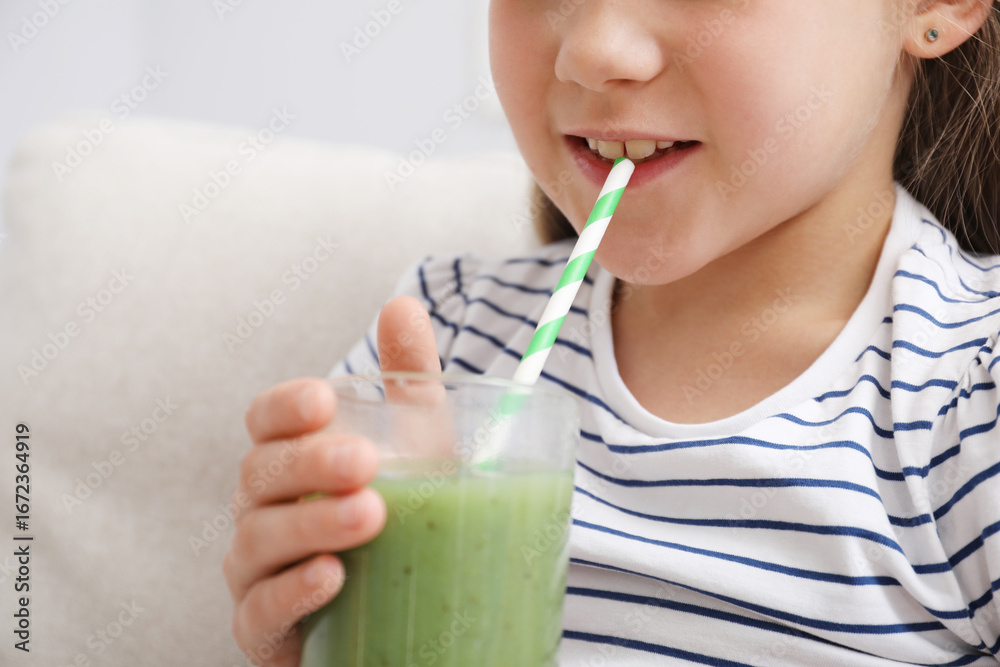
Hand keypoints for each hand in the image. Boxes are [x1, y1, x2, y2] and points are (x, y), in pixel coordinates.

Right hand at [223, 295, 441, 665]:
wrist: (404, 603)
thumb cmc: (402, 514)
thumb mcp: (417, 446)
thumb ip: (408, 380)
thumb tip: (402, 303)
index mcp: (291, 458)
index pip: (264, 421)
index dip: (285, 406)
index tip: (324, 399)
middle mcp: (261, 509)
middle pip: (259, 475)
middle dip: (308, 464)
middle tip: (365, 462)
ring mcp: (257, 570)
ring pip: (257, 542)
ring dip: (308, 527)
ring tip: (369, 517)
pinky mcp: (265, 628)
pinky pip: (260, 612)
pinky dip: (291, 593)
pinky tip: (331, 578)